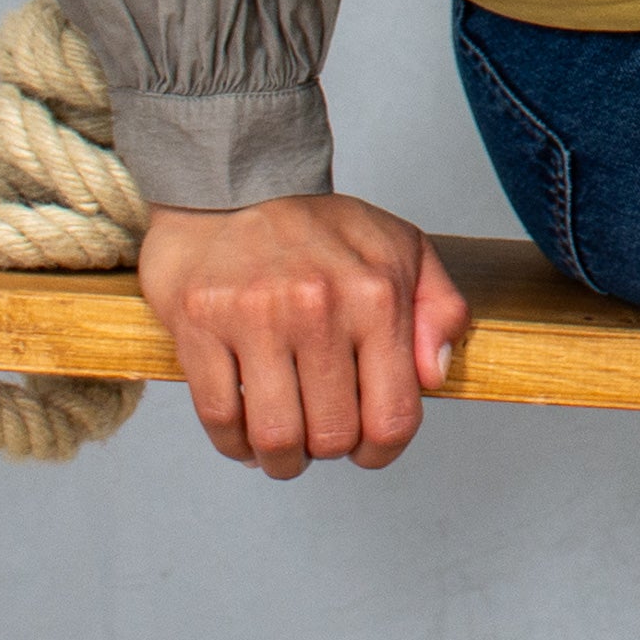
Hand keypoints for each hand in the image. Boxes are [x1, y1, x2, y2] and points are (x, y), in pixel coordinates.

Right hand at [138, 194, 469, 477]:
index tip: (367, 445)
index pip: (392, 417)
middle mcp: (318, 306)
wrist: (232, 181)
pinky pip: (220, 419)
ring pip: (274, 439)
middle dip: (328, 450)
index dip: (382, 450)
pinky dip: (233, 442)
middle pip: (331, 437)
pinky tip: (244, 429)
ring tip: (283, 440)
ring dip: (280, 458)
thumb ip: (439, 308)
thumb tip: (435, 376)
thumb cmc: (318, 227)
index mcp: (376, 293)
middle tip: (319, 431)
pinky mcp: (200, 324)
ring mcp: (255, 316)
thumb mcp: (401, 247)